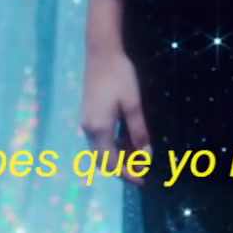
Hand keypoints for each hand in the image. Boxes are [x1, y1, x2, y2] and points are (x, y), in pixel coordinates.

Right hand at [79, 47, 150, 184]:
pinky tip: (128, 138)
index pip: (111, 163)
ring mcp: (87, 121)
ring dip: (118, 156)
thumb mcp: (133, 104)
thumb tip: (146, 156)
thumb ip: (139, 131)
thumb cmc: (119, 76)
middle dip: (122, 168)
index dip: (127, 174)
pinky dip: (113, 144)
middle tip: (142, 169)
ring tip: (139, 153)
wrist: (101, 52)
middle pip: (103, 160)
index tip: (142, 180)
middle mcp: (89, 128)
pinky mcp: (89, 114)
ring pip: (101, 150)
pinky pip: (100, 138)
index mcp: (99, 129)